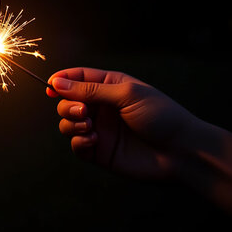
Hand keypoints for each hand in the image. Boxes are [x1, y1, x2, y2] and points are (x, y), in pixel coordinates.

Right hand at [47, 67, 199, 178]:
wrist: (182, 152)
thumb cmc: (161, 116)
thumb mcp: (126, 94)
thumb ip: (90, 90)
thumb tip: (57, 83)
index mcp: (110, 87)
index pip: (77, 79)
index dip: (61, 81)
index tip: (50, 87)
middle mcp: (102, 108)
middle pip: (67, 102)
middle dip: (67, 105)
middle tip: (83, 112)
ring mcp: (100, 130)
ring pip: (67, 124)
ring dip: (71, 124)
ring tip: (90, 127)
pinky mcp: (100, 152)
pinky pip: (76, 146)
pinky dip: (79, 142)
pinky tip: (94, 141)